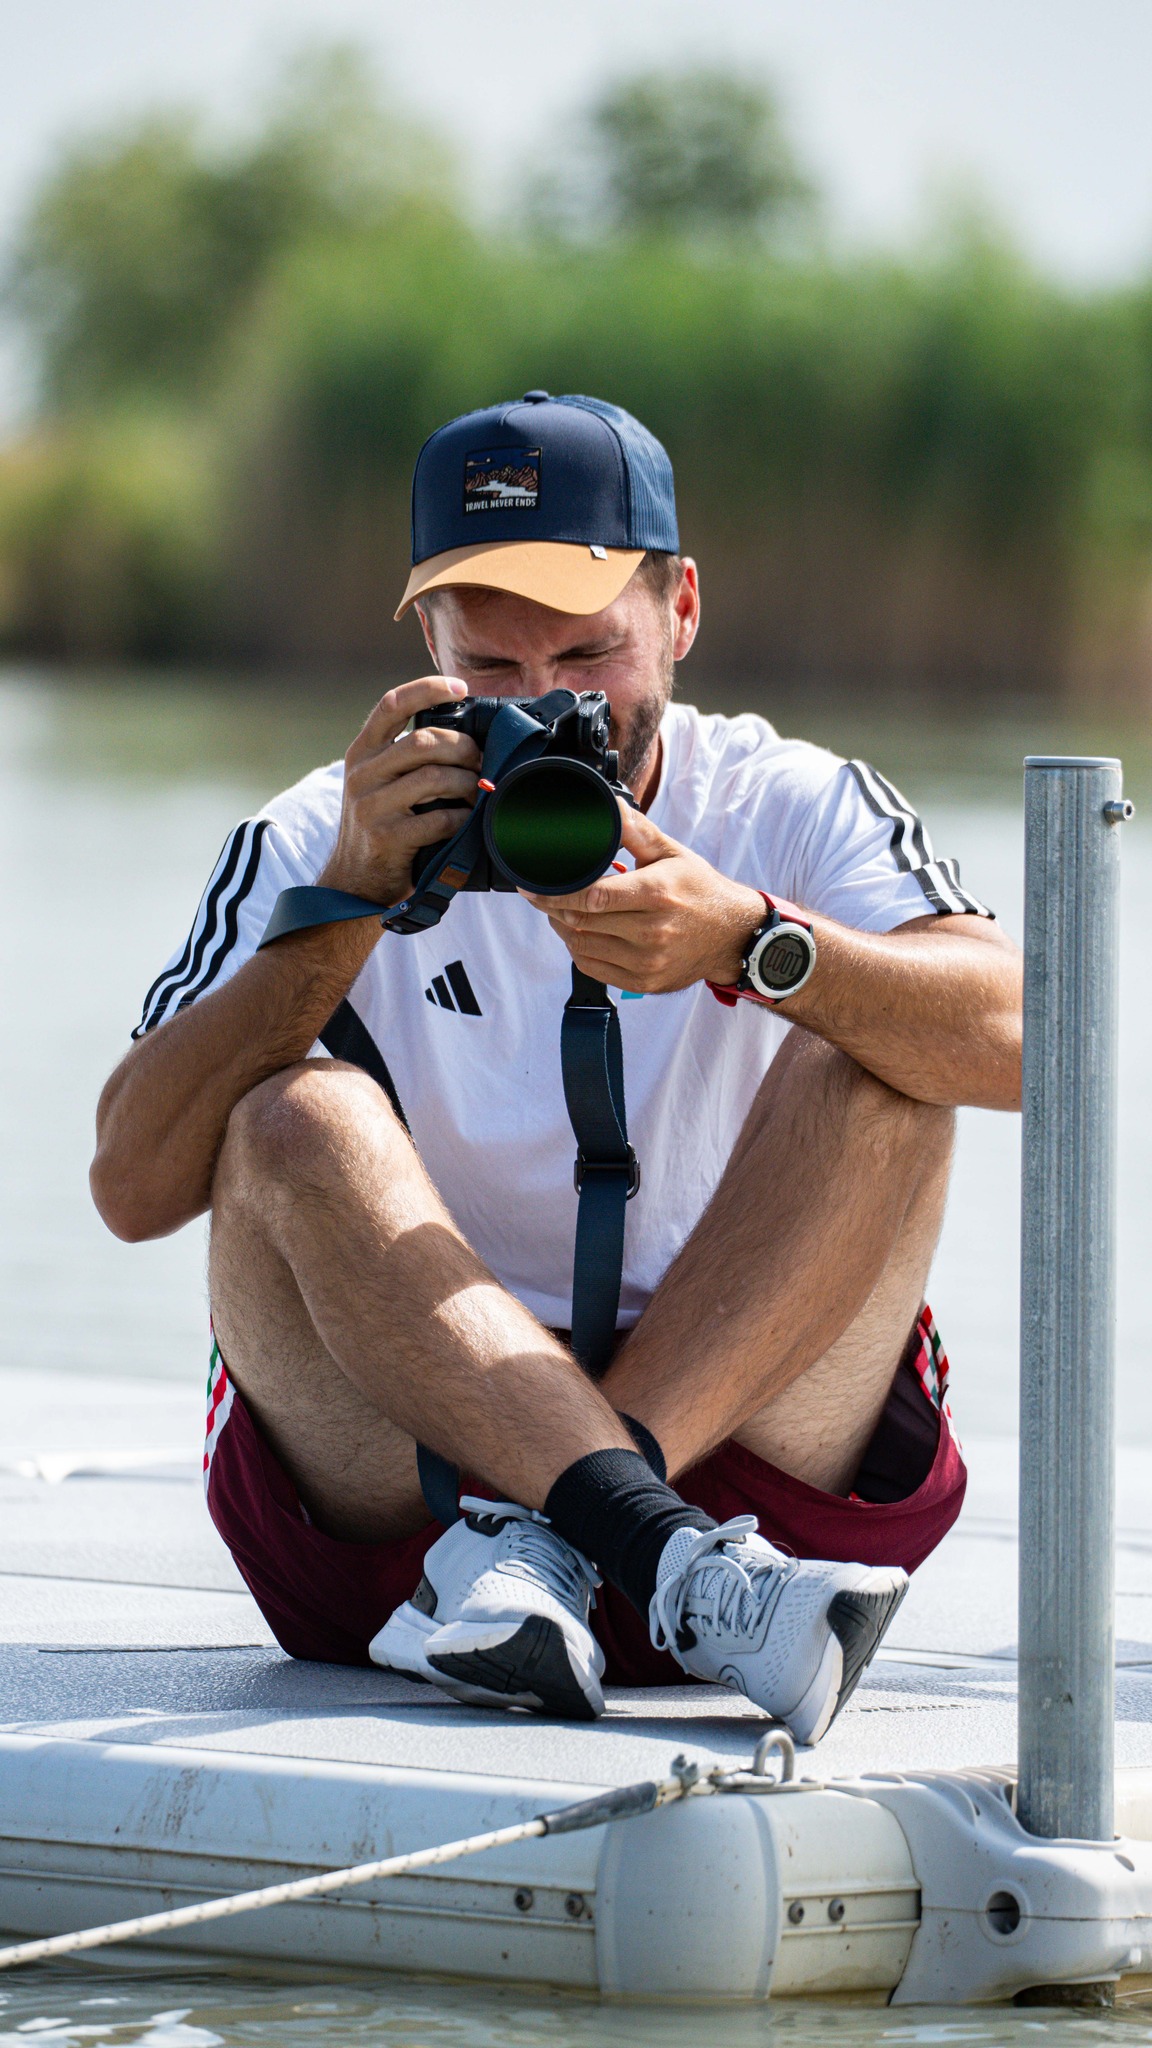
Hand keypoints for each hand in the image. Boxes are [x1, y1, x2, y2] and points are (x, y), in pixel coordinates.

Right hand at [319, 677, 480, 905]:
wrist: (353, 881)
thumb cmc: (380, 826)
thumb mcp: (378, 783)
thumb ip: (404, 756)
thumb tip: (461, 733)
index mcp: (362, 752)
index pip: (392, 704)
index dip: (428, 689)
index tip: (460, 688)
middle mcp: (362, 774)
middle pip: (424, 742)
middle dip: (463, 748)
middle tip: (481, 761)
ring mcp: (372, 806)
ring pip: (434, 777)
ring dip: (467, 783)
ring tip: (477, 792)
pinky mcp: (387, 837)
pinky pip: (438, 819)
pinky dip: (461, 819)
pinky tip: (466, 821)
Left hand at [523, 803, 767, 992]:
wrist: (732, 935)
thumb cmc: (701, 890)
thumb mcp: (672, 853)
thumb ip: (634, 830)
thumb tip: (607, 806)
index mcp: (656, 894)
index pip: (592, 897)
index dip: (556, 893)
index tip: (534, 886)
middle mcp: (651, 932)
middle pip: (581, 922)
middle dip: (554, 908)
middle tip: (543, 895)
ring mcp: (647, 962)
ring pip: (582, 947)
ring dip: (564, 929)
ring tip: (563, 911)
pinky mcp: (645, 982)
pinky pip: (594, 969)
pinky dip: (579, 951)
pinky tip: (582, 934)